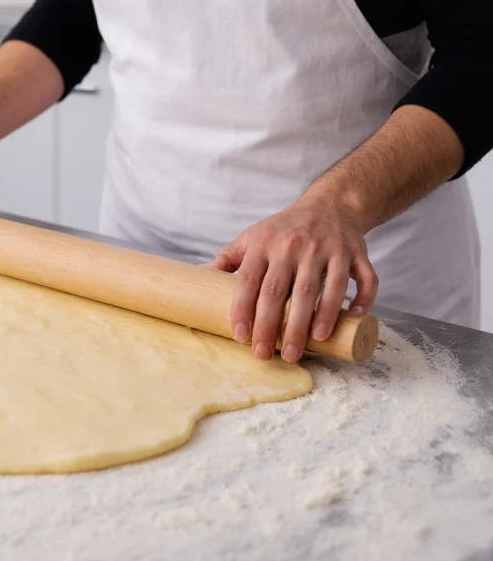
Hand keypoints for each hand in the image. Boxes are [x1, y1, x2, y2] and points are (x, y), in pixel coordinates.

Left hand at [208, 191, 377, 362]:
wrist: (329, 204)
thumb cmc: (283, 230)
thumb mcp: (252, 237)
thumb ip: (227, 260)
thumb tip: (196, 278)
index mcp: (265, 245)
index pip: (250, 281)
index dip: (243, 309)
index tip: (240, 336)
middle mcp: (295, 247)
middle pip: (283, 291)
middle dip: (274, 326)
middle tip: (267, 355)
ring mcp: (328, 249)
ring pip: (322, 288)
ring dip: (316, 318)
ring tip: (307, 346)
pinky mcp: (356, 253)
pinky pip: (363, 277)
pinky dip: (362, 297)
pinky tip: (355, 316)